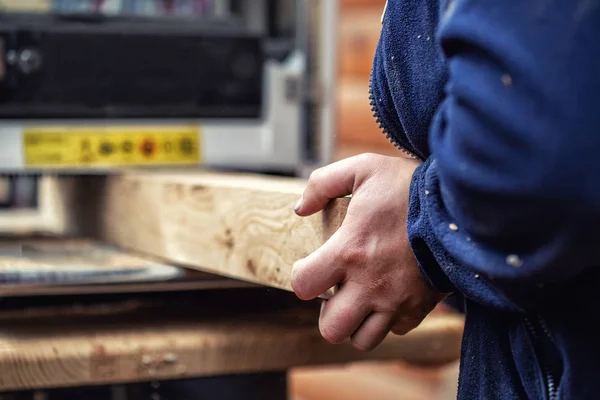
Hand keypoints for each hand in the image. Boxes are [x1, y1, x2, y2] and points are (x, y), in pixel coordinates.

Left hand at [292, 154, 446, 350]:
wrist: (460, 203)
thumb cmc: (409, 186)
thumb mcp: (362, 168)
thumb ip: (322, 183)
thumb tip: (300, 209)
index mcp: (350, 250)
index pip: (304, 285)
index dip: (301, 276)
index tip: (310, 266)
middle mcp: (370, 284)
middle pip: (332, 328)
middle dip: (327, 312)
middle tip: (335, 290)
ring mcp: (397, 300)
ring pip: (363, 339)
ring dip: (355, 322)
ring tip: (359, 298)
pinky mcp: (420, 306)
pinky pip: (395, 330)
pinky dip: (387, 319)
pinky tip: (388, 295)